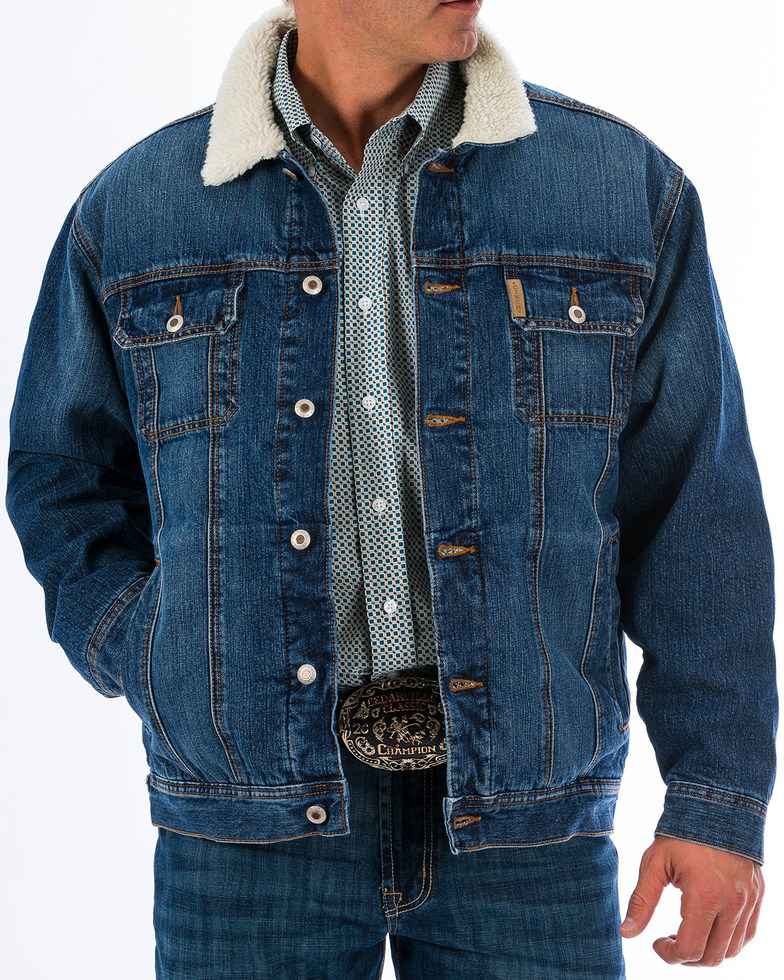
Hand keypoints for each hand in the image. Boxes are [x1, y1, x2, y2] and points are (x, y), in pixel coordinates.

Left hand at [620, 837, 763, 965]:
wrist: (716, 806)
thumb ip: (641, 901)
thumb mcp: (655, 864)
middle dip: (687, 957)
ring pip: (732, 950)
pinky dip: (728, 941)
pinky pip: (746, 934)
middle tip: (670, 941)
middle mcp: (732, 903)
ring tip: (687, 933)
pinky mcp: (757, 896)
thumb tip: (626, 933)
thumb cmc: (680, 834)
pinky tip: (708, 927)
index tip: (657, 942)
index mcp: (705, 896)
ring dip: (708, 952)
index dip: (670, 955)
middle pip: (712, 956)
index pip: (690, 949)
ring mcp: (748, 901)